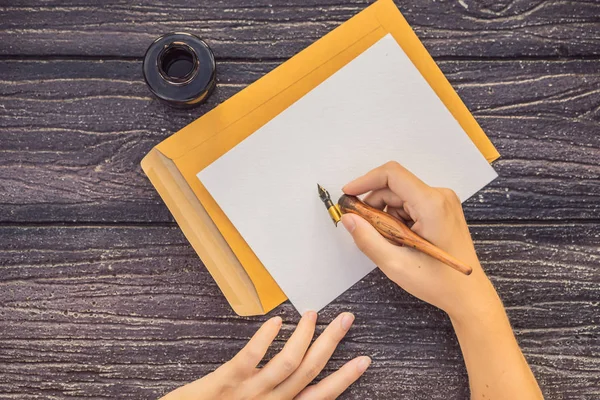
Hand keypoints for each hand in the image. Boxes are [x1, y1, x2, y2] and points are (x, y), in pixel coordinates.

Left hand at [161, 312, 369, 399]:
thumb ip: (275, 399)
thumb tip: (295, 381)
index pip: (320, 396)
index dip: (344, 377)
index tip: (363, 359)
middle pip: (309, 371)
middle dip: (331, 344)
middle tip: (346, 319)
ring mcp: (249, 393)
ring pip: (287, 363)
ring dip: (304, 336)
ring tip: (313, 315)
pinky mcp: (225, 382)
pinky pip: (251, 357)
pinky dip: (266, 338)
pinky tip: (276, 321)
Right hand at [341, 162, 498, 320]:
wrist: (469, 295)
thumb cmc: (440, 283)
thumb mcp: (396, 264)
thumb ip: (367, 239)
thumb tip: (348, 219)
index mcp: (431, 204)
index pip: (392, 174)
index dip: (365, 181)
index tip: (348, 195)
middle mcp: (439, 197)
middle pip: (393, 187)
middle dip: (373, 206)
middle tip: (364, 230)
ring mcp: (442, 202)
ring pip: (399, 197)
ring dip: (386, 216)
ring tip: (390, 244)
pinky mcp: (441, 210)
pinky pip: (409, 205)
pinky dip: (397, 220)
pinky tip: (401, 242)